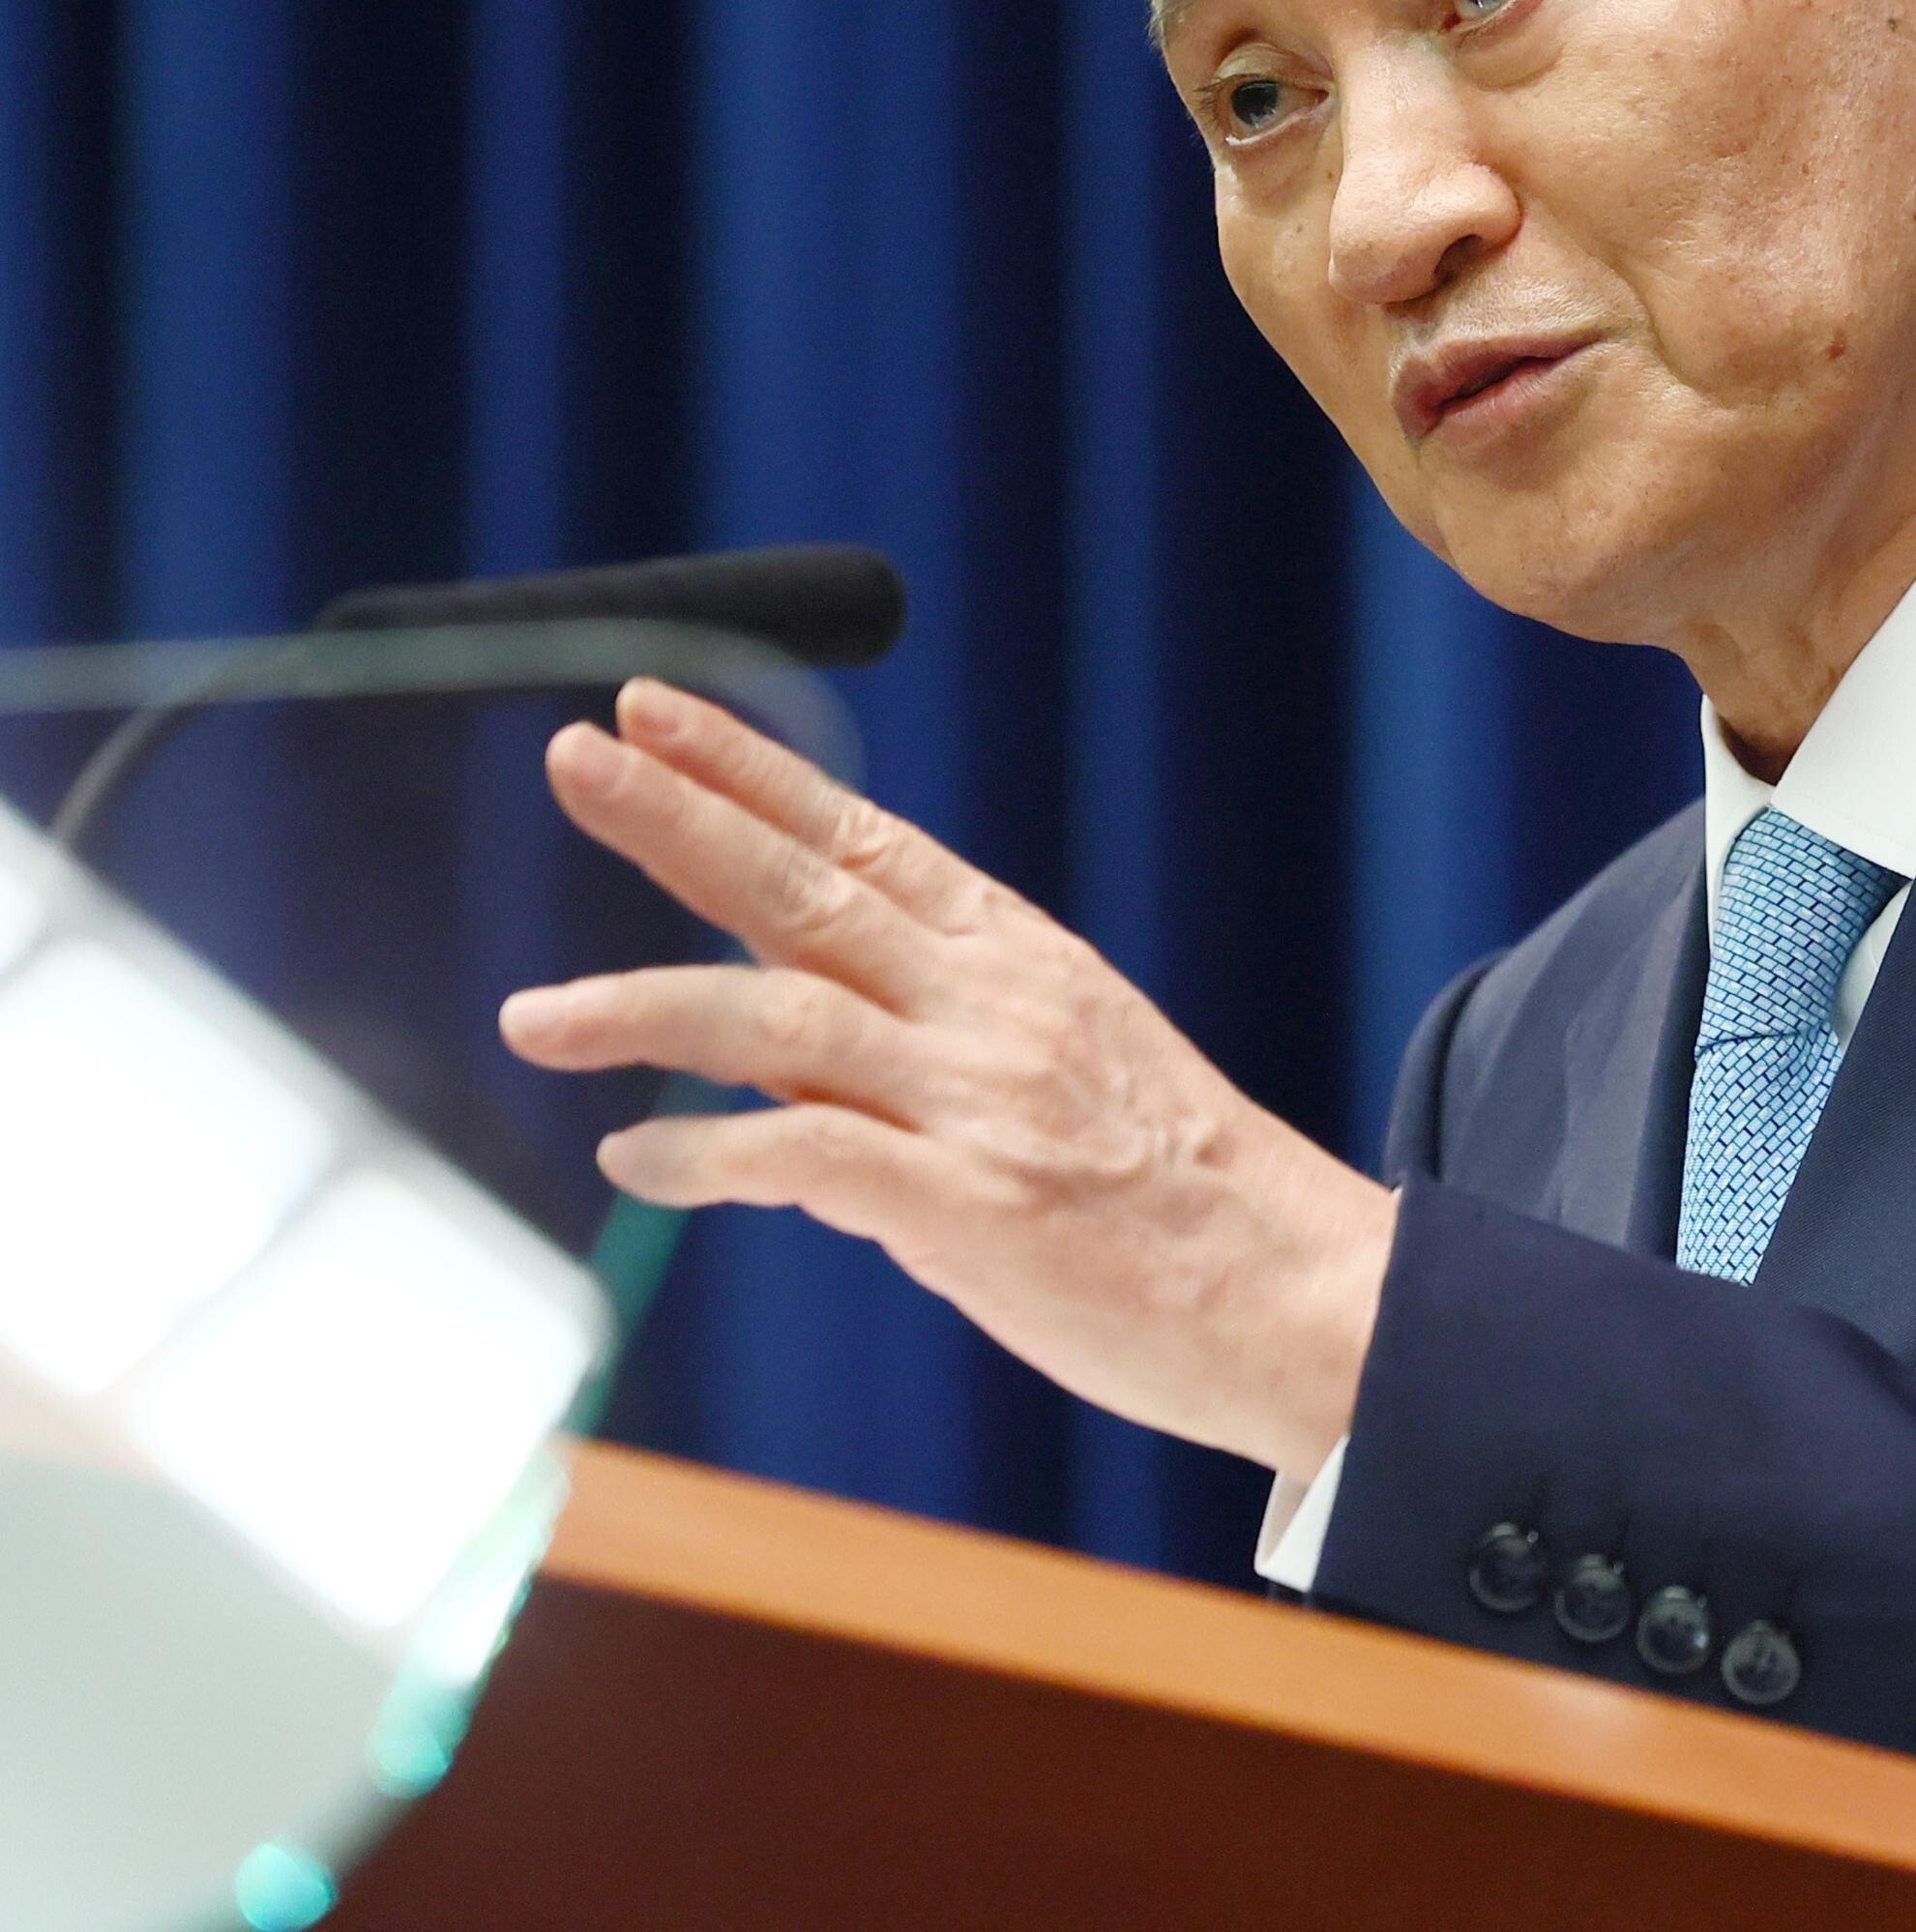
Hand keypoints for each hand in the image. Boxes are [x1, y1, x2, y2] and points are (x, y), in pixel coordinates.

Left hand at [498, 678, 1390, 1481]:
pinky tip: (631, 1155)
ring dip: (641, 1006)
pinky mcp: (969, 1209)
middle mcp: (991, 1007)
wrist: (1301, 1292)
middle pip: (807, 888)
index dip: (749, 768)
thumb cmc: (1183, 1196)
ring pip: (780, 1017)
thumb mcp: (1072, 1068)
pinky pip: (804, 1160)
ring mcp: (979, 1102)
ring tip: (532, 1012)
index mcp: (1019, 959)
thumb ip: (936, 1045)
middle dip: (678, 818)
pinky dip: (706, 1154)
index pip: (863, 834)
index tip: (653, 705)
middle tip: (574, 754)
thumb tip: (792, 1072)